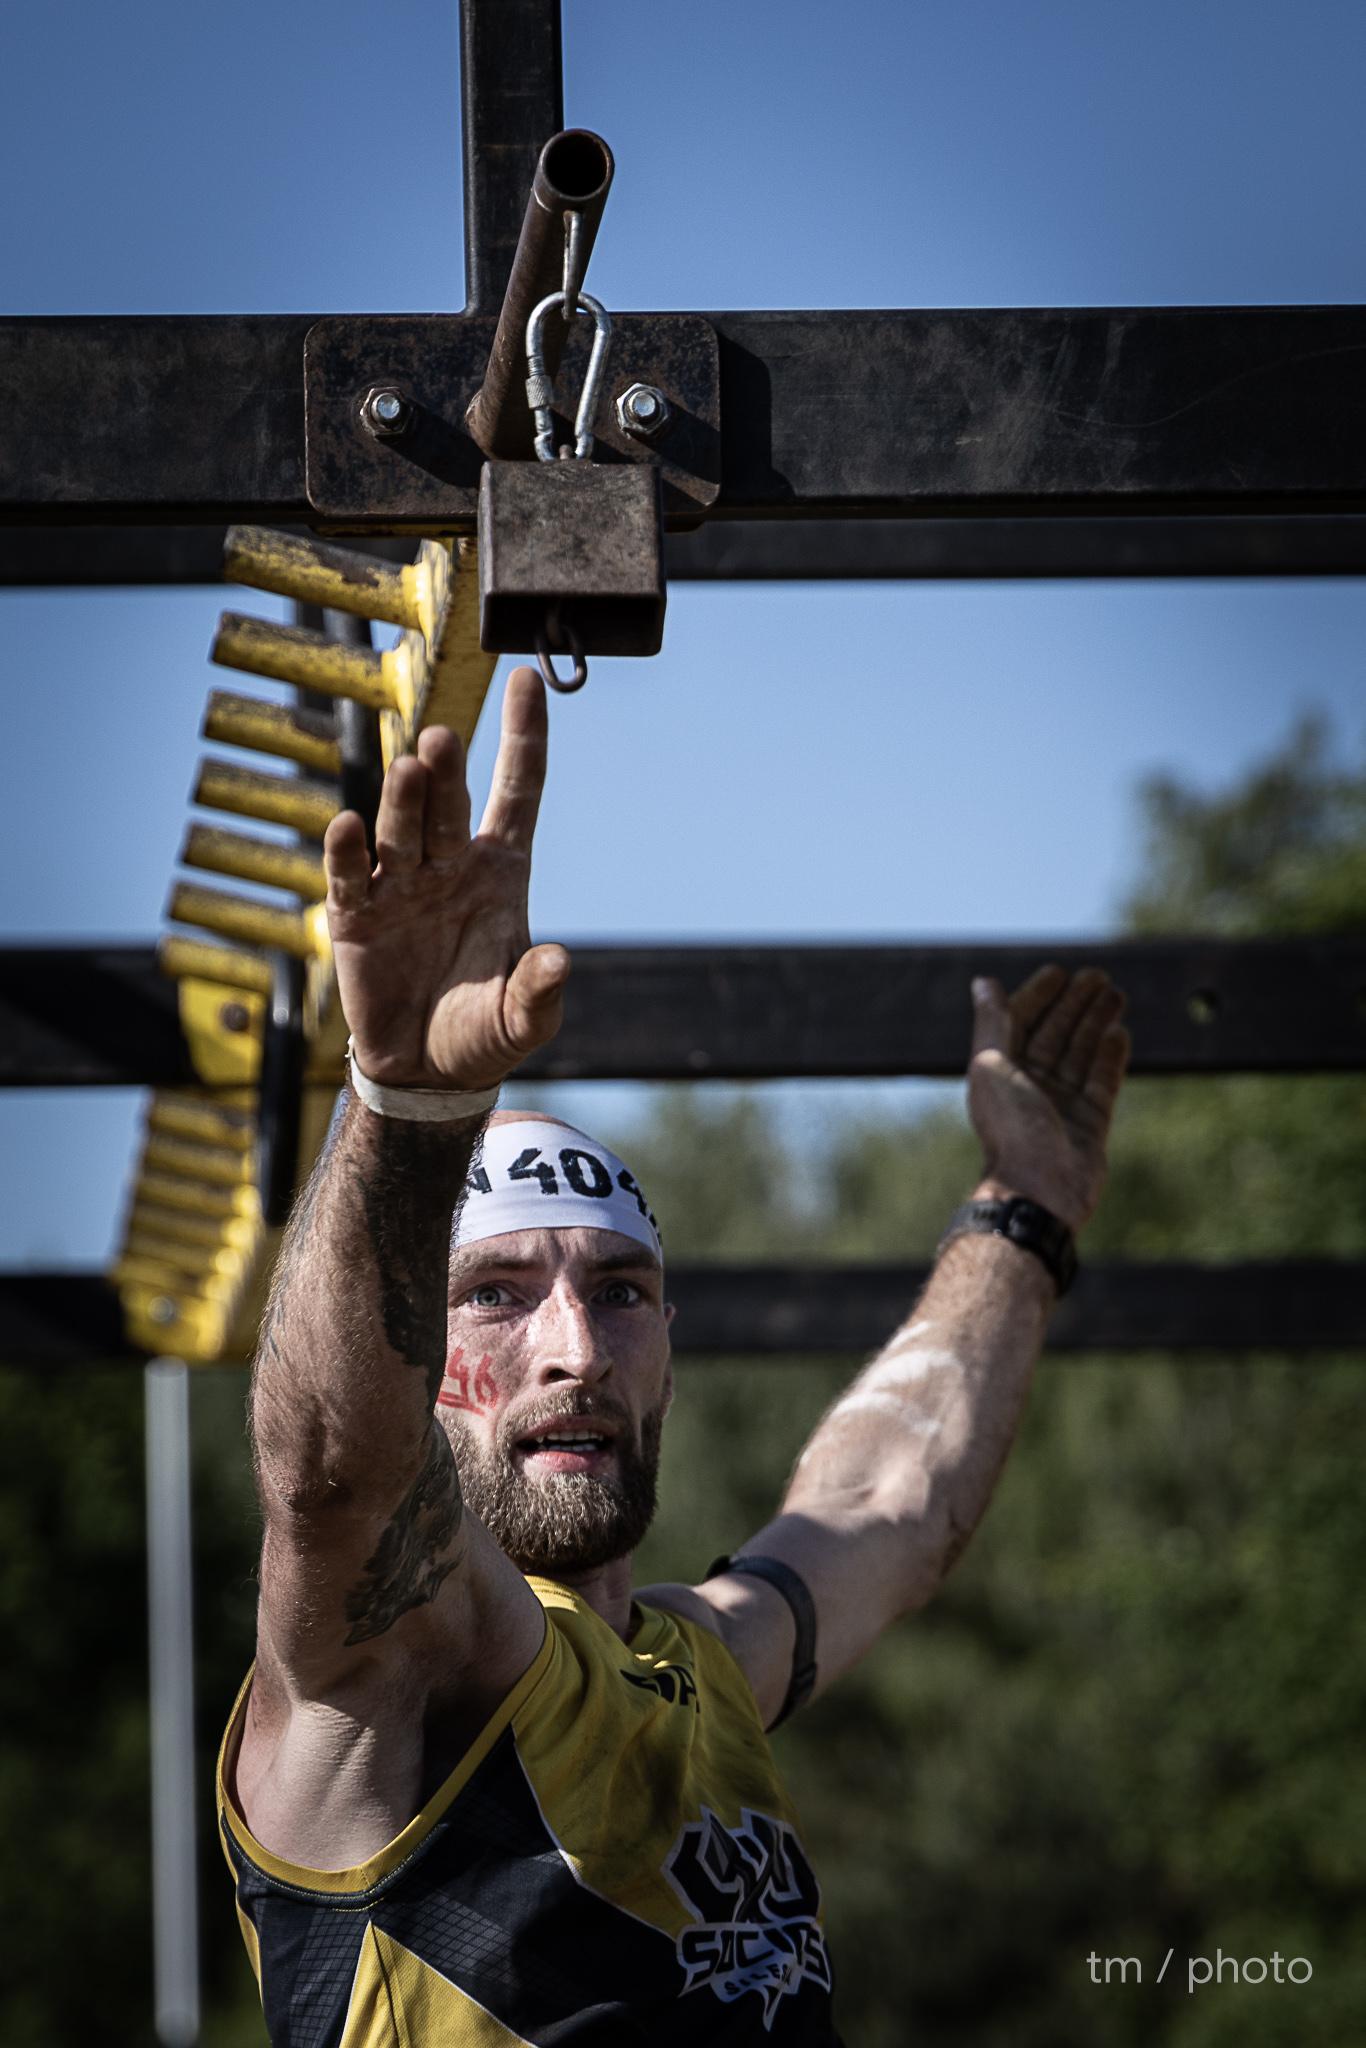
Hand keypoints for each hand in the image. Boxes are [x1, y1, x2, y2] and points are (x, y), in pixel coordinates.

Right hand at [322, 667, 569, 1090]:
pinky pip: (350, 875)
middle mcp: (450, 865)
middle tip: (443, 743)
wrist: (427, 1073)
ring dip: (404, 801)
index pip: (518, 790)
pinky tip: (348, 827)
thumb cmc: (483, 1034)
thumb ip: (540, 992)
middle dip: (446, 773)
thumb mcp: (523, 1020)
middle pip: (450, 804)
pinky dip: (347, 852)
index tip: (526, 680)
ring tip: (410, 769)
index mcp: (502, 872)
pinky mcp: (356, 915)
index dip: (523, 736)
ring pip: (402, 829)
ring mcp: (401, 885)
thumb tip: (558, 961)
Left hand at [966, 966, 1130, 1232]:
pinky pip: (1102, 1081)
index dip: (1038, 996)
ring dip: (1096, 1022)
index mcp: (1000, 1073)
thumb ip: (992, 1023)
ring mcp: (1061, 1104)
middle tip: (1098, 976)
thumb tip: (983, 982)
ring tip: (1115, 994)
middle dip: (1075, 1004)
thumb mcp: (992, 1066)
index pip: (1020, 1023)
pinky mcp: (1090, 1122)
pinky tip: (1119, 1032)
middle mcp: (1029, 1086)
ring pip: (1081, 1053)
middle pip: (1055, 1034)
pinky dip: (1110, 1056)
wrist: (1039, 1189)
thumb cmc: (1010, 1128)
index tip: (1059, 972)